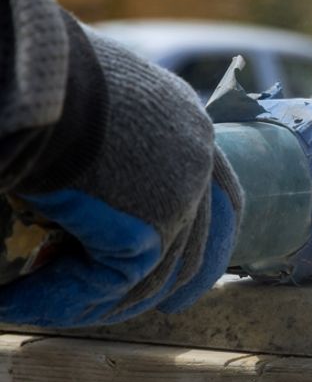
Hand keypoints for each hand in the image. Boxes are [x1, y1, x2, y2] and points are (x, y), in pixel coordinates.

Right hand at [0, 0, 241, 326]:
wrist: (29, 75)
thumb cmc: (41, 79)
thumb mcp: (90, 107)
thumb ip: (108, 151)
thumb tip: (84, 192)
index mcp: (187, 121)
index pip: (222, 192)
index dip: (214, 233)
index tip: (195, 269)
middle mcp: (196, 159)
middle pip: (201, 240)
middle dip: (179, 282)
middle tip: (157, 307)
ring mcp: (179, 196)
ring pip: (149, 274)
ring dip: (92, 299)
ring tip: (36, 303)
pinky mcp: (149, 230)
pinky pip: (106, 283)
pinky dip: (59, 300)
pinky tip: (18, 302)